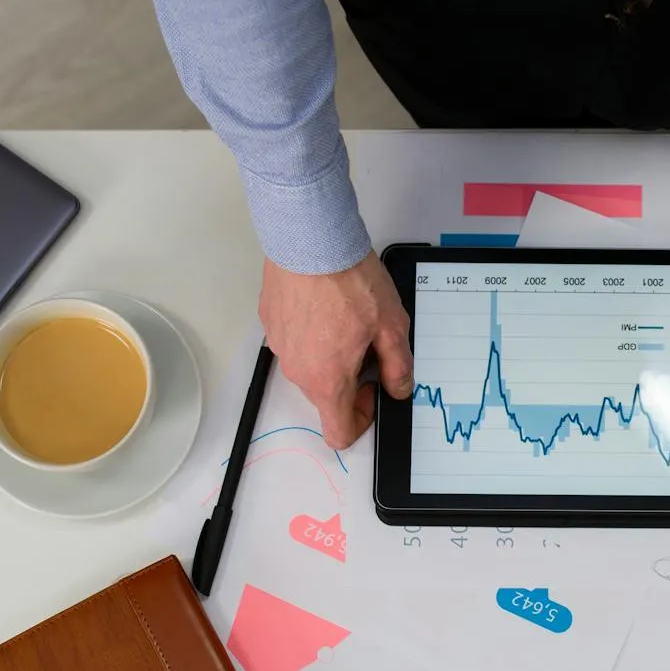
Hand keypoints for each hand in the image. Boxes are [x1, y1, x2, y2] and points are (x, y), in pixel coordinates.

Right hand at [258, 251, 412, 448]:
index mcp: (327, 380)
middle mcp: (297, 370)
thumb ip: (398, 366)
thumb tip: (398, 388)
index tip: (374, 390)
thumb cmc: (349, 280)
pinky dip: (312, 333)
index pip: (339, 431)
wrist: (310, 239)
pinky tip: (327, 305)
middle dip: (350, 380)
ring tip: (348, 318)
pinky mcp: (271, 323)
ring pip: (309, 367)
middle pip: (325, 396)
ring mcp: (280, 346)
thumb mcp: (391, 326)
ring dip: (330, 355)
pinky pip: (295, 341)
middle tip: (368, 343)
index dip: (362, 419)